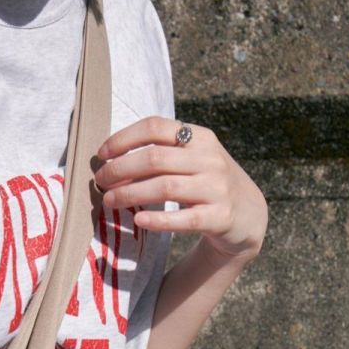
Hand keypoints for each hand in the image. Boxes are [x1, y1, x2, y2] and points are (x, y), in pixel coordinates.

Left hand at [94, 116, 267, 262]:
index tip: (101, 154)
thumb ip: (161, 154)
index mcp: (199, 138)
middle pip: (155, 158)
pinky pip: (184, 219)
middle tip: (100, 181)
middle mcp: (209, 159)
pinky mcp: (219, 217)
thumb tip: (110, 159)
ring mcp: (216, 187)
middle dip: (120, 169)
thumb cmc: (207, 183)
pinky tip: (139, 221)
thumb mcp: (192, 158)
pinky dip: (159, 220)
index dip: (123, 139)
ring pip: (165, 187)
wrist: (248, 214)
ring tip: (109, 201)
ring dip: (131, 194)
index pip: (155, 127)